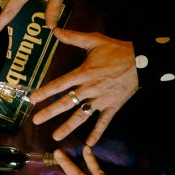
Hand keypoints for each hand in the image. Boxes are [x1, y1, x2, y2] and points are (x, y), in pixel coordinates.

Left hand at [30, 29, 138, 144]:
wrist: (142, 61)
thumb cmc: (116, 50)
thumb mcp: (94, 40)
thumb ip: (73, 37)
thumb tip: (54, 30)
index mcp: (83, 74)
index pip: (60, 84)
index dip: (45, 92)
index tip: (32, 100)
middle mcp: (90, 89)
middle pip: (66, 102)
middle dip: (50, 112)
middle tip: (36, 121)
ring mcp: (101, 99)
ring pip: (82, 115)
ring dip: (68, 126)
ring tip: (56, 136)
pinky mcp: (112, 106)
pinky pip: (103, 122)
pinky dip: (97, 133)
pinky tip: (89, 143)